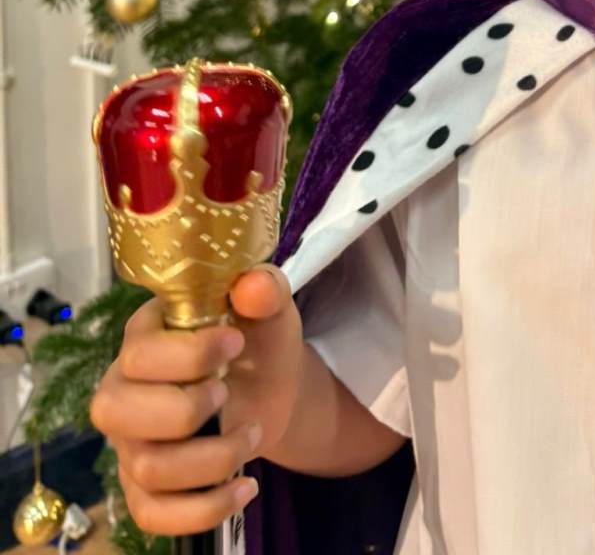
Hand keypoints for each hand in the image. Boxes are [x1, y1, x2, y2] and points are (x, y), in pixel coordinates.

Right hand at [91, 265, 303, 536]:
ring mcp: (129, 443)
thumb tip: (254, 286)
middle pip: (118, 413)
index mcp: (143, 338)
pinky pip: (153, 515)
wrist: (270, 389)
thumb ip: (266, 290)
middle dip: (187, 408)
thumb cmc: (257, 342)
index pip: (140, 353)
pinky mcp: (145, 489)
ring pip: (145, 468)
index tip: (236, 343)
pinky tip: (245, 486)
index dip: (190, 355)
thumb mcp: (270, 310)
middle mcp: (121, 391)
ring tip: (251, 433)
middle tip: (227, 393)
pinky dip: (204, 509)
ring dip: (213, 457)